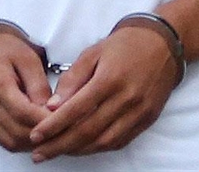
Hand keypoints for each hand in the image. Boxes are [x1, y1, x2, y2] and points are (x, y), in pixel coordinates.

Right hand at [0, 32, 52, 151]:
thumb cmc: (5, 48)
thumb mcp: (28, 58)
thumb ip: (39, 85)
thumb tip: (50, 110)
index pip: (23, 113)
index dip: (46, 121)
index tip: (65, 121)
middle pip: (17, 132)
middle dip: (43, 135)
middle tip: (64, 129)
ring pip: (11, 141)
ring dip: (34, 142)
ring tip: (54, 132)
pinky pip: (3, 141)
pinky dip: (23, 141)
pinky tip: (37, 133)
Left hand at [28, 26, 178, 161]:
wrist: (163, 43)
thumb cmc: (124, 45)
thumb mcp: (93, 52)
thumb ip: (72, 79)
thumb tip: (53, 106)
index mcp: (110, 79)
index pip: (76, 110)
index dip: (53, 126)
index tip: (35, 136)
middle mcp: (126, 98)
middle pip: (88, 131)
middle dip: (60, 145)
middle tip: (39, 154)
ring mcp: (140, 111)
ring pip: (104, 141)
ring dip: (78, 150)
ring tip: (57, 152)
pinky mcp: (148, 118)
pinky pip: (121, 140)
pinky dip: (99, 147)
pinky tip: (83, 147)